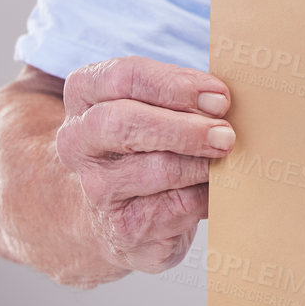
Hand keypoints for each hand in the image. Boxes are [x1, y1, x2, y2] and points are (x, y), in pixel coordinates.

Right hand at [56, 55, 234, 272]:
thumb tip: (223, 101)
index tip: (219, 96)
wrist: (123, 213)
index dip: (175, 84)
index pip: (123, 77)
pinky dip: (206, 195)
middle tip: (225, 134)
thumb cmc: (151, 142)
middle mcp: (78, 140)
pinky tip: (217, 188)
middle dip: (184, 128)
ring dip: (201, 163)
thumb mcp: (158, 106)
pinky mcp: (121, 228)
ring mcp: (95, 188)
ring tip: (226, 158)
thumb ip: (184, 96)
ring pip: (155, 169)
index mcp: (86, 94)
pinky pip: (176, 206)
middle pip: (124, 123)